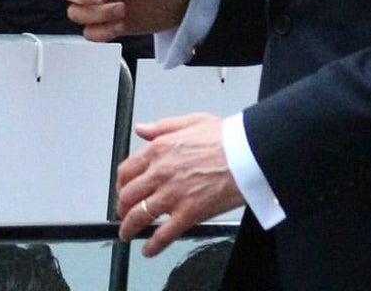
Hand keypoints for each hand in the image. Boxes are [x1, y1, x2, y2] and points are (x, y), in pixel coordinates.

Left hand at [116, 113, 242, 256]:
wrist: (249, 152)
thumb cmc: (227, 137)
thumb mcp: (193, 121)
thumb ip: (163, 126)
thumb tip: (142, 129)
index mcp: (160, 149)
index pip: (127, 170)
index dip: (122, 183)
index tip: (124, 188)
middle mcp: (161, 172)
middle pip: (128, 196)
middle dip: (122, 207)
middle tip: (125, 212)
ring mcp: (172, 195)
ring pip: (138, 217)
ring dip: (129, 228)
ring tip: (128, 232)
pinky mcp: (187, 214)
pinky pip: (162, 235)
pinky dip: (151, 246)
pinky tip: (149, 248)